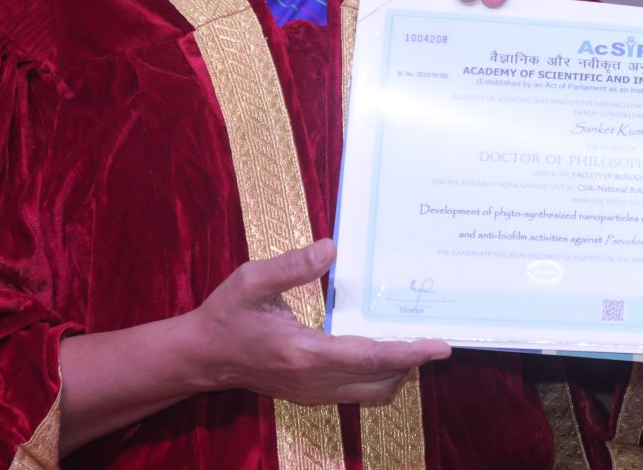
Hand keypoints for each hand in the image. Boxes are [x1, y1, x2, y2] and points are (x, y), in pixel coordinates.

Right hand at [187, 240, 449, 405]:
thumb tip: (331, 248)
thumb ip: (291, 267)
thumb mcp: (251, 281)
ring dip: (398, 371)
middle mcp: (312, 380)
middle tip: (437, 336)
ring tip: (415, 341)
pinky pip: (358, 391)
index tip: (440, 345)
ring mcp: (313, 393)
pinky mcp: (312, 394)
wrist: (202, 357)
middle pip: (380, 379)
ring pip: (372, 392)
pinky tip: (385, 351)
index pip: (368, 356)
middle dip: (413, 361)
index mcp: (301, 353)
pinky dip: (380, 375)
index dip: (408, 352)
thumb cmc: (226, 316)